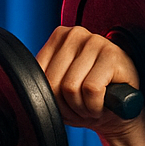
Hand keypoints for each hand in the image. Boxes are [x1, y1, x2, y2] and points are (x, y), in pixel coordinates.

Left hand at [36, 25, 143, 140]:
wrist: (118, 111)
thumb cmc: (86, 99)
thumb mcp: (58, 88)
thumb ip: (42, 82)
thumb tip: (26, 88)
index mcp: (59, 37)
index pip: (39, 75)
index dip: (49, 98)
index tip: (64, 100)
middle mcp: (76, 34)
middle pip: (52, 82)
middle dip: (65, 105)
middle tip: (80, 106)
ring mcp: (96, 41)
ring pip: (70, 87)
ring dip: (80, 108)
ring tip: (91, 105)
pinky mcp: (113, 56)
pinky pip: (91, 90)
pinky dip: (94, 106)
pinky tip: (103, 104)